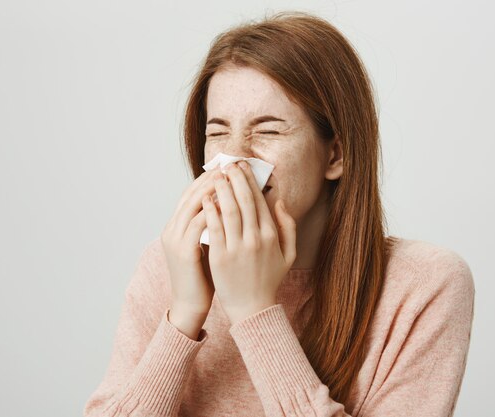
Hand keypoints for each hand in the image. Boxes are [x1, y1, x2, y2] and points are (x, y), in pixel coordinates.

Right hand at [160, 166, 219, 334]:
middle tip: (229, 166)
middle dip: (210, 179)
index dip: (208, 180)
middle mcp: (172, 229)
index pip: (191, 195)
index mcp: (177, 227)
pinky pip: (198, 224)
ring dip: (212, 189)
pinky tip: (228, 203)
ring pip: (193, 205)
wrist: (190, 305)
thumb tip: (232, 205)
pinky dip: (213, 211)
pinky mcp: (183, 251)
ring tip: (229, 178)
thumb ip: (214, 226)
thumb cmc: (204, 276)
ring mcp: (175, 239)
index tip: (227, 169)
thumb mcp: (207, 245)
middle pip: (191, 195)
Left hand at [201, 160, 296, 323]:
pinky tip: (205, 198)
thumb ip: (288, 227)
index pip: (259, 201)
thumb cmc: (269, 280)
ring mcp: (237, 247)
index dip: (250, 181)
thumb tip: (279, 202)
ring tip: (217, 175)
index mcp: (271, 236)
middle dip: (236, 179)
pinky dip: (210, 211)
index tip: (242, 167)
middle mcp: (255, 238)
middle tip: (228, 164)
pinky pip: (214, 228)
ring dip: (222, 189)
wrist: (253, 308)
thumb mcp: (288, 255)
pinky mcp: (221, 257)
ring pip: (229, 210)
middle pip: (244, 201)